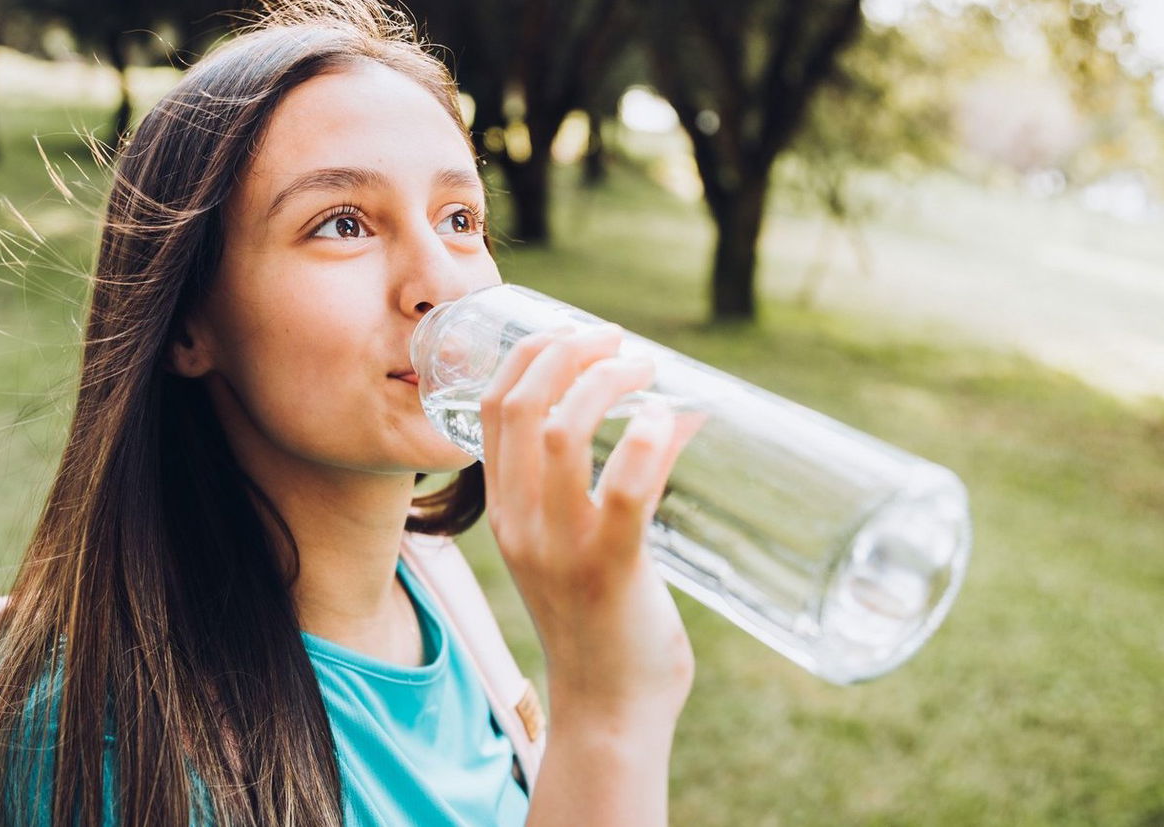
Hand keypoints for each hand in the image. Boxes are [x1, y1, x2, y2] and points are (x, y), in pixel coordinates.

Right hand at [478, 324, 706, 723]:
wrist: (608, 714)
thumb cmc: (602, 627)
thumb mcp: (568, 549)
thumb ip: (591, 495)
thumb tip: (660, 422)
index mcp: (504, 513)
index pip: (495, 408)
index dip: (531, 354)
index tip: (576, 334)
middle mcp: (521, 523)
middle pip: (521, 405)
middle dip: (568, 351)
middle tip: (616, 341)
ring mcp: (562, 546)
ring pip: (565, 432)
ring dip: (607, 382)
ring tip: (645, 369)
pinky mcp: (611, 569)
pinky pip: (626, 491)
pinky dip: (648, 442)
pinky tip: (668, 419)